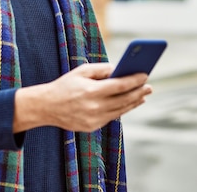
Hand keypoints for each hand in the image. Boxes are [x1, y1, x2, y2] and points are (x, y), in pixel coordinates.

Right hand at [14, 63, 151, 132]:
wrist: (46, 107)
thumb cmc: (65, 85)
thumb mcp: (81, 71)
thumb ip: (101, 69)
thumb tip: (119, 69)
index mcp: (91, 91)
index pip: (119, 85)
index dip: (134, 80)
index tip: (145, 75)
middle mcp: (94, 107)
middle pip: (124, 100)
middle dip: (139, 92)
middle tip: (150, 86)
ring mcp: (94, 119)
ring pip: (120, 111)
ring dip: (134, 102)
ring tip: (143, 95)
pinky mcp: (92, 127)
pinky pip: (112, 117)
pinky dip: (122, 109)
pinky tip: (129, 103)